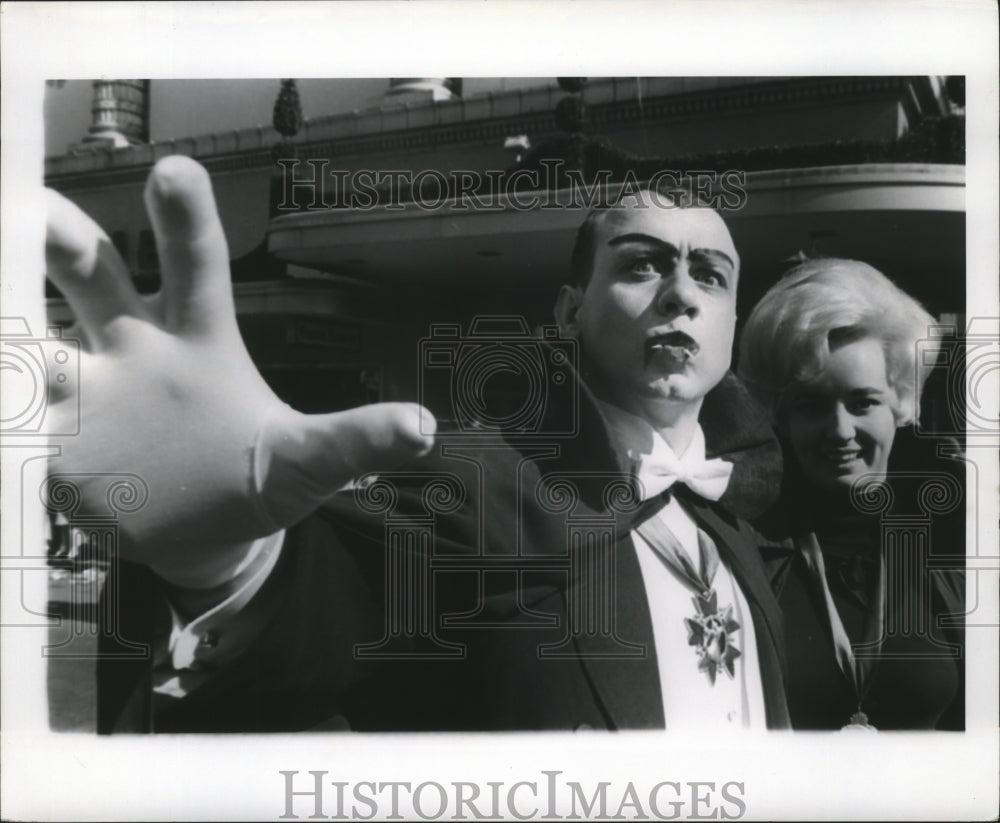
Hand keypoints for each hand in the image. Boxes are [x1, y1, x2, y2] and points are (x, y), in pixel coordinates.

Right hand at [45, 156, 434, 588]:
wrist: (206, 529)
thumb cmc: (258, 478)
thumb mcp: (309, 463)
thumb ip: (355, 442)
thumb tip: (425, 430)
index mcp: (197, 340)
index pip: (194, 266)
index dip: (185, 219)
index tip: (175, 169)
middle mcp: (131, 347)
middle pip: (90, 273)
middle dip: (61, 236)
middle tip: (36, 208)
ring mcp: (84, 391)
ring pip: (31, 333)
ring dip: (9, 316)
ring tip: (9, 333)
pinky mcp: (51, 442)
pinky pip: (14, 413)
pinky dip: (6, 400)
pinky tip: (6, 398)